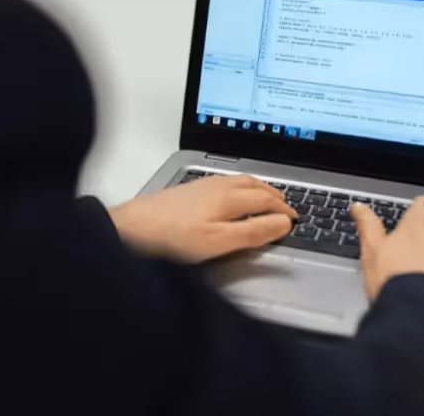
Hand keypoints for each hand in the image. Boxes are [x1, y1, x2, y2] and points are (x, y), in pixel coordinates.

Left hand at [109, 175, 296, 262]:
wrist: (128, 230)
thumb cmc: (169, 237)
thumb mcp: (219, 241)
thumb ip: (253, 232)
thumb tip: (282, 223)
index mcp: (228, 196)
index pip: (266, 199)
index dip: (284, 209)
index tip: (294, 218)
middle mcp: (215, 185)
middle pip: (254, 184)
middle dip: (273, 193)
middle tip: (285, 204)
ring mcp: (200, 186)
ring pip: (238, 181)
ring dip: (256, 189)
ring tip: (263, 198)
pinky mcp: (187, 191)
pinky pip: (223, 183)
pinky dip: (238, 189)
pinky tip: (230, 199)